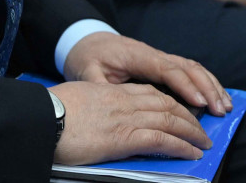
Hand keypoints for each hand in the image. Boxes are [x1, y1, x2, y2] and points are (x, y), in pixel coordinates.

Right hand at [50, 81, 211, 164]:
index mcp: (109, 92)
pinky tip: (191, 153)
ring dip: (191, 132)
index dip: (168, 102)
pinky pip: (161, 139)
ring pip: (169, 119)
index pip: (147, 93)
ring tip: (203, 143)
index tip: (179, 110)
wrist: (42, 118)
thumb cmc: (50, 112)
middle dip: (186, 116)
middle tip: (199, 129)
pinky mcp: (124, 138)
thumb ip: (92, 106)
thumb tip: (97, 117)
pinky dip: (181, 146)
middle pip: (164, 104)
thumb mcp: (75, 101)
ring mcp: (125, 119)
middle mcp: (121, 102)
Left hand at [63, 31, 230, 114]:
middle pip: (187, 66)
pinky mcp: (162, 63)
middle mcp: (152, 54)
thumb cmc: (88, 57)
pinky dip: (205, 81)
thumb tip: (111, 102)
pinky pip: (188, 69)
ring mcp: (159, 57)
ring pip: (192, 67)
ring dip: (211, 85)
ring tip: (225, 106)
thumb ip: (99, 85)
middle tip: (220, 110)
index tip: (200, 103)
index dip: (185, 85)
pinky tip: (216, 96)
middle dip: (207, 87)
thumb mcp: (86, 71)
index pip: (167, 69)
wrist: (87, 40)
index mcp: (136, 55)